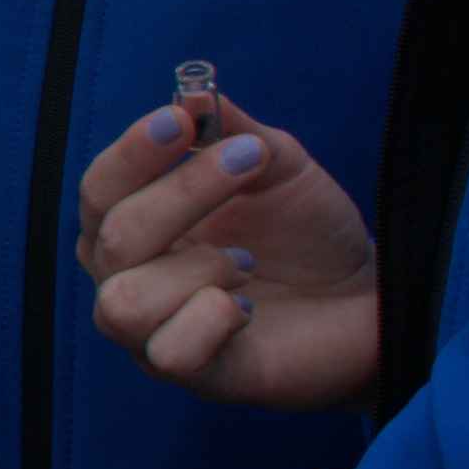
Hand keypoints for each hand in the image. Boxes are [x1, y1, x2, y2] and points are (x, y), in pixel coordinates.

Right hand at [78, 88, 383, 409]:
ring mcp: (156, 334)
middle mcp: (130, 281)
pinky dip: (210, 320)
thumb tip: (191, 92)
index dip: (131, 154)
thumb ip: (231, 129)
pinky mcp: (199, 376)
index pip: (100, 189)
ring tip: (246, 262)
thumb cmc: (307, 231)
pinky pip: (170, 353)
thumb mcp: (274, 162)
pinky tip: (246, 308)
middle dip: (183, 192)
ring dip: (195, 268)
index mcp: (136, 226)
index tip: (181, 122)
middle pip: (114, 238)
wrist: (368, 297)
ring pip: (124, 303)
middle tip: (249, 162)